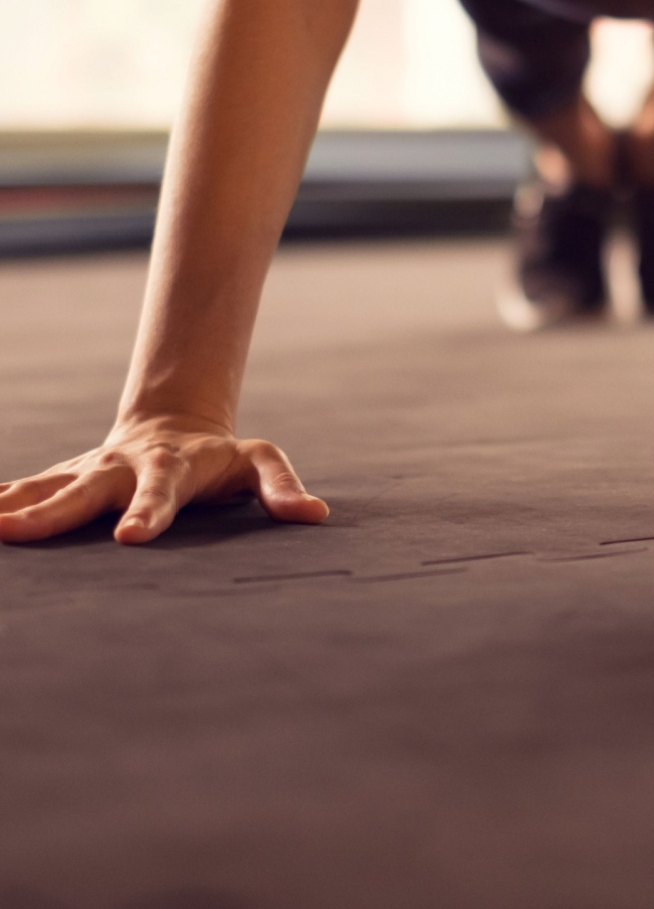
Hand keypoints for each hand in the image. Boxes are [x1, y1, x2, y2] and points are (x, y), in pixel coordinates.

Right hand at [0, 414, 328, 545]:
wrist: (176, 423)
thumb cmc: (223, 454)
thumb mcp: (259, 460)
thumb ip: (282, 486)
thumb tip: (315, 514)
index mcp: (173, 467)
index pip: (161, 492)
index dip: (148, 512)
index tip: (130, 538)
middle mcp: (124, 466)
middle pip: (85, 489)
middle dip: (51, 513)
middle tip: (14, 534)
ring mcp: (91, 470)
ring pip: (46, 487)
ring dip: (10, 506)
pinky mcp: (68, 476)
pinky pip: (27, 489)